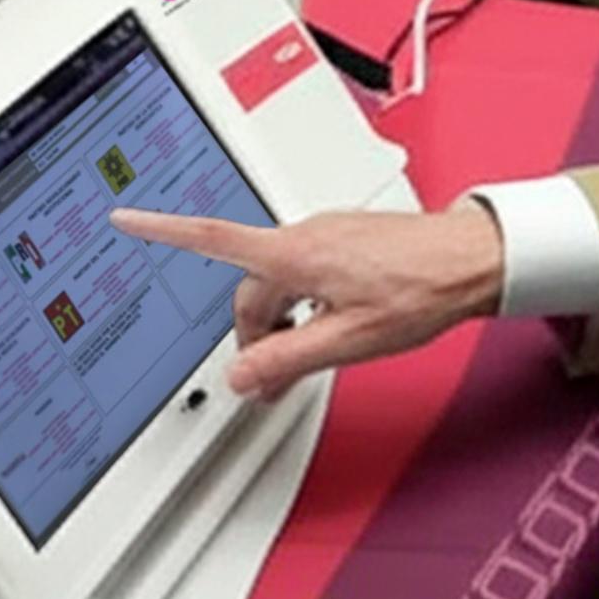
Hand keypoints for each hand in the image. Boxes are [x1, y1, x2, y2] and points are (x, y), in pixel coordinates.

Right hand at [109, 201, 505, 401]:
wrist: (470, 260)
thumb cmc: (421, 291)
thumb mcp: (349, 341)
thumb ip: (289, 359)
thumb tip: (243, 377)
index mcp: (295, 254)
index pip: (214, 238)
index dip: (163, 230)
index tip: (127, 219)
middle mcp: (305, 235)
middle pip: (250, 286)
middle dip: (253, 333)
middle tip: (272, 380)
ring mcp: (326, 233)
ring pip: (278, 280)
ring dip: (281, 319)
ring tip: (310, 353)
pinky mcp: (344, 238)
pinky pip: (304, 270)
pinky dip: (303, 301)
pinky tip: (331, 322)